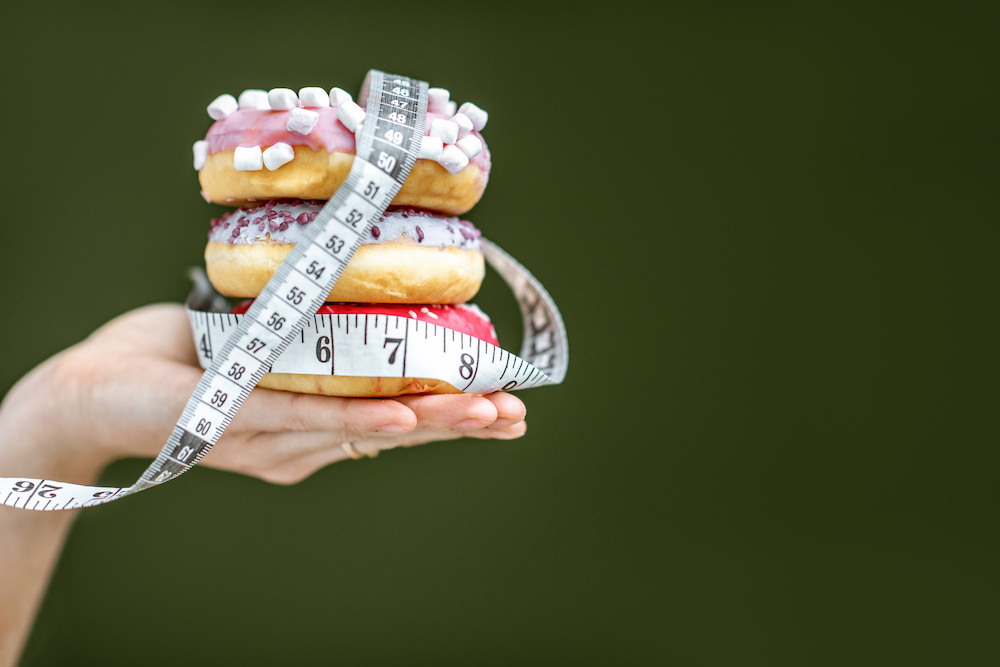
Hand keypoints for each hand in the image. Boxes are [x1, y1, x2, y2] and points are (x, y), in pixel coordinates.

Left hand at [0, 303, 526, 485]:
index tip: (508, 405)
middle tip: (517, 413)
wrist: (98, 388)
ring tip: (483, 413)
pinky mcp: (239, 423)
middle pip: (396, 434)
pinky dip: (359, 422)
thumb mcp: (263, 345)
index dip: (454, 415)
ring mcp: (273, 441)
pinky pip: (306, 421)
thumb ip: (311, 340)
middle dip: (460, 423)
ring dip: (430, 422)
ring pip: (364, 429)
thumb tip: (367, 297)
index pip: (399, 421)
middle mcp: (301, 446)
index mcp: (314, 428)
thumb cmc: (182, 360)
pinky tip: (403, 420)